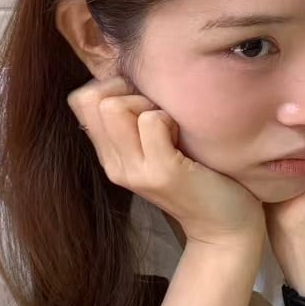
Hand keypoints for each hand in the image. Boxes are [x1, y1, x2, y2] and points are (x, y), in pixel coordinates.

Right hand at [69, 76, 264, 254]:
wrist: (224, 227)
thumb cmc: (198, 178)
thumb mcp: (155, 149)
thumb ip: (135, 123)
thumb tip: (128, 78)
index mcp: (110, 157)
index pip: (80, 100)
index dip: (110, 87)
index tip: (142, 101)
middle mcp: (115, 165)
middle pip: (94, 99)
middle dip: (130, 93)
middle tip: (160, 115)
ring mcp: (136, 171)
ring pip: (116, 106)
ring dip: (148, 105)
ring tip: (171, 126)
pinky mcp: (162, 172)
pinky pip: (152, 120)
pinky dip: (169, 118)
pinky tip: (183, 136)